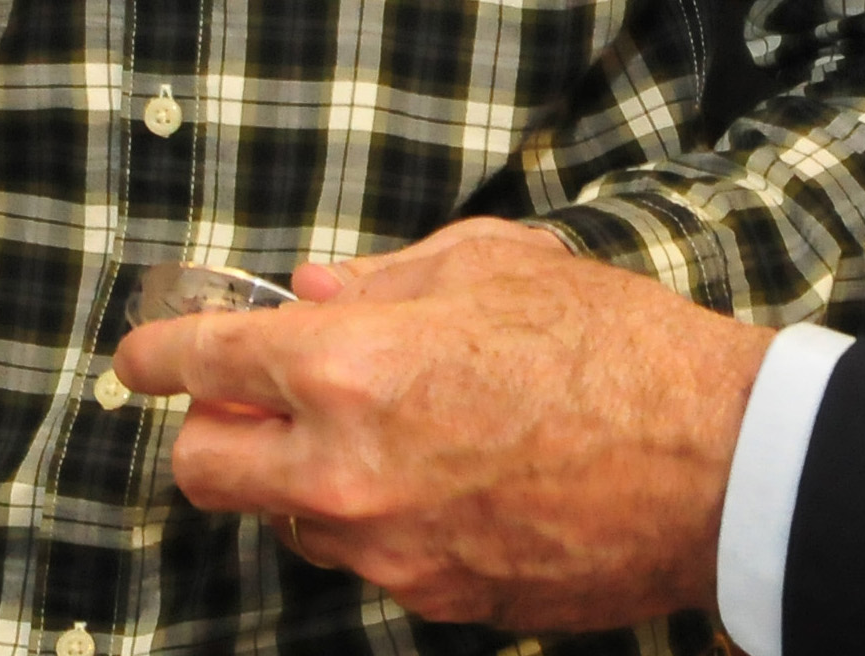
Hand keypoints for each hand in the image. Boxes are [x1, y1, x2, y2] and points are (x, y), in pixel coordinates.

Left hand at [113, 218, 772, 632]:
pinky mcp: (437, 600)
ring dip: (299, 479)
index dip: (155, 353)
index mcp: (351, 367)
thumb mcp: (495, 265)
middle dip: (209, 431)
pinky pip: (367, 561)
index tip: (146, 355)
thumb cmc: (617, 346)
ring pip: (283, 523)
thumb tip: (311, 290)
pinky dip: (377, 522)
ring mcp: (389, 551)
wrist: (718, 464)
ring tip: (379, 433)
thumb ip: (384, 278)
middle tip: (254, 398)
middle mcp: (347, 471)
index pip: (197, 364)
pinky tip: (445, 479)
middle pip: (201, 470)